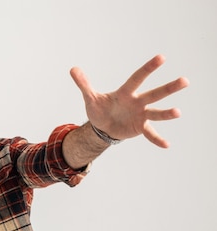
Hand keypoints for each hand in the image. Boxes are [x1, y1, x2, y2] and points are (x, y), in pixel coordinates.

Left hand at [70, 55, 188, 147]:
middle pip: (155, 93)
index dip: (148, 68)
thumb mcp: (91, 98)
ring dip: (166, 113)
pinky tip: (166, 145)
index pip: (138, 78)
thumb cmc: (100, 108)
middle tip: (185, 81)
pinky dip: (157, 139)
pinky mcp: (140, 128)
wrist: (103, 127)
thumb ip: (84, 84)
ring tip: (177, 112)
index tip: (161, 57)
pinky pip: (150, 134)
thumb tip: (73, 69)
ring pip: (156, 112)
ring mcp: (141, 115)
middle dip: (169, 88)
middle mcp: (137, 102)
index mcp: (126, 92)